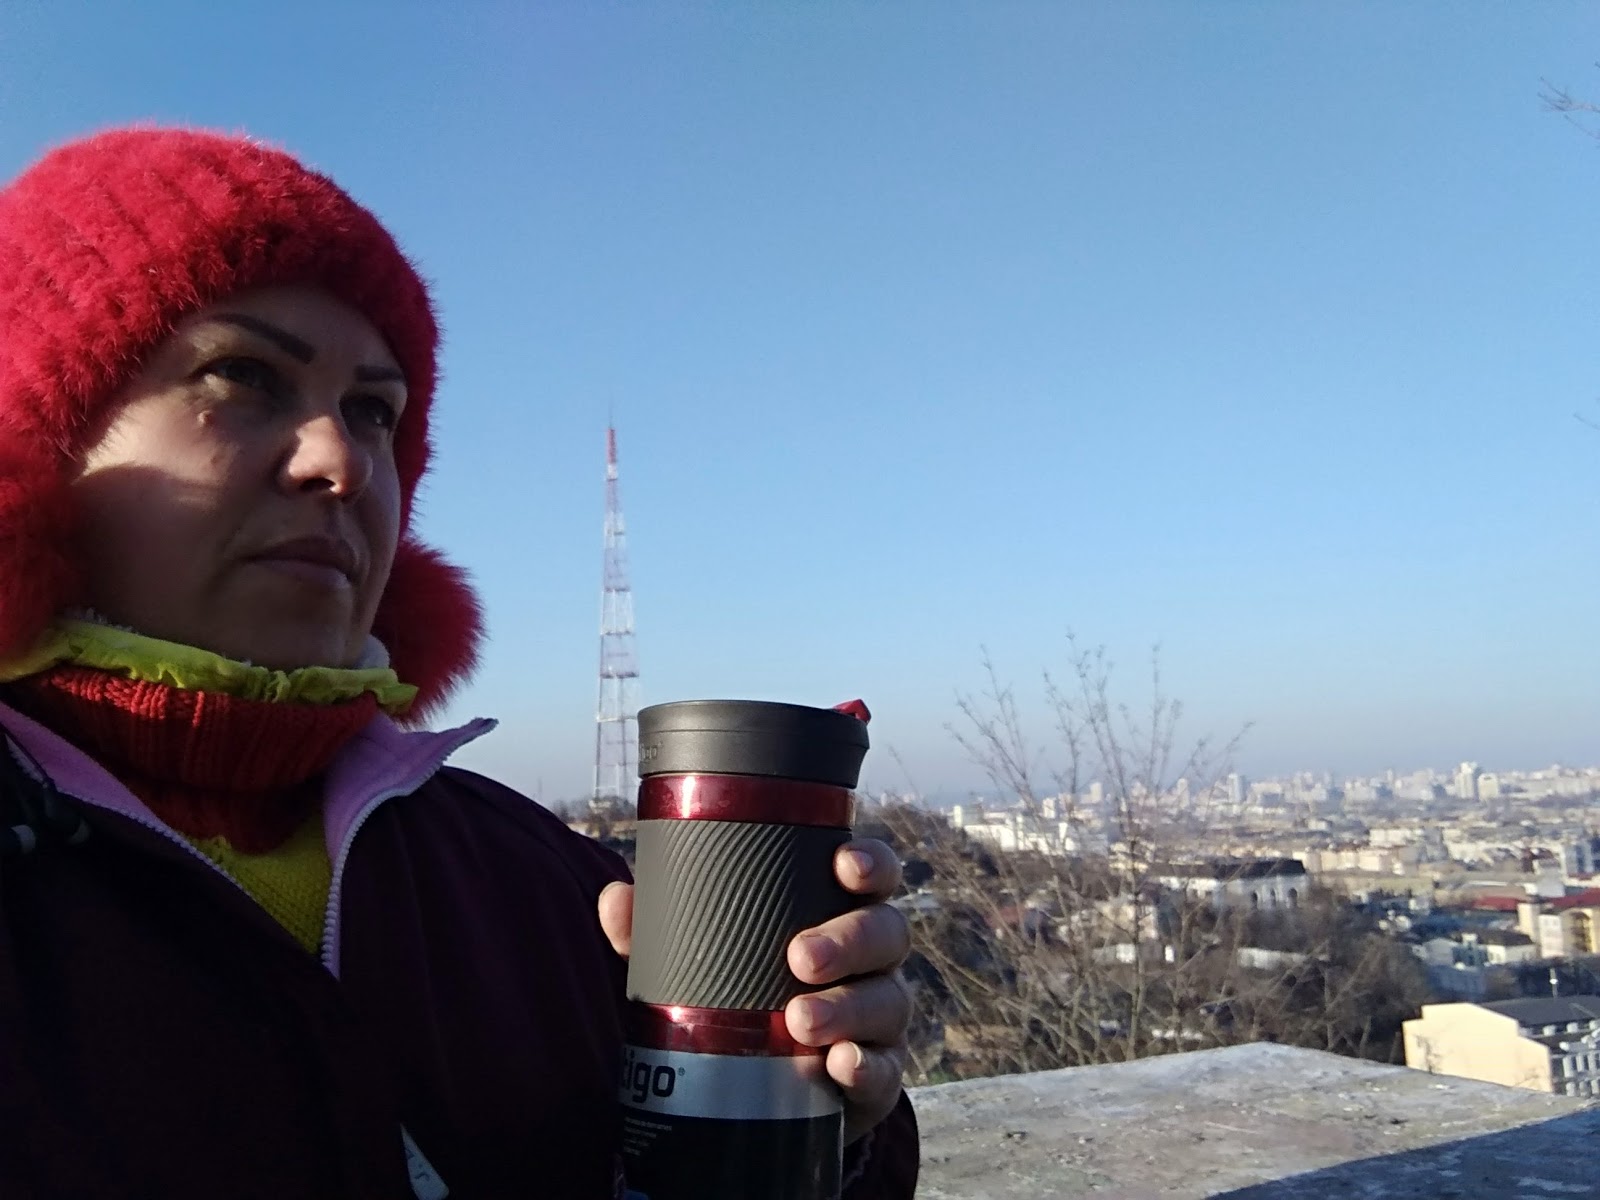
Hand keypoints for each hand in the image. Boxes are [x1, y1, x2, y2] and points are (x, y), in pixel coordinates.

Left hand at [597, 837, 911, 1145]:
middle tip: (799, 958)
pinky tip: (839, 1066)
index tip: (844, 866)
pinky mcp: (875, 1079)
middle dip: (850, 940)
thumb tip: (615, 899)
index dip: (870, 863)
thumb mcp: (696, 964)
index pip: (872, 876)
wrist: (757, 1100)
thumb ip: (658, 932)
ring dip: (849, 1008)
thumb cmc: (738, 1001)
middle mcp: (869, 962)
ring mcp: (879, 1020)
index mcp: (836, 915)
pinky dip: (866, 1068)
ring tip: (800, 1021)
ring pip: (889, 1000)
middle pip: (886, 933)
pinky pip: (887, 1071)